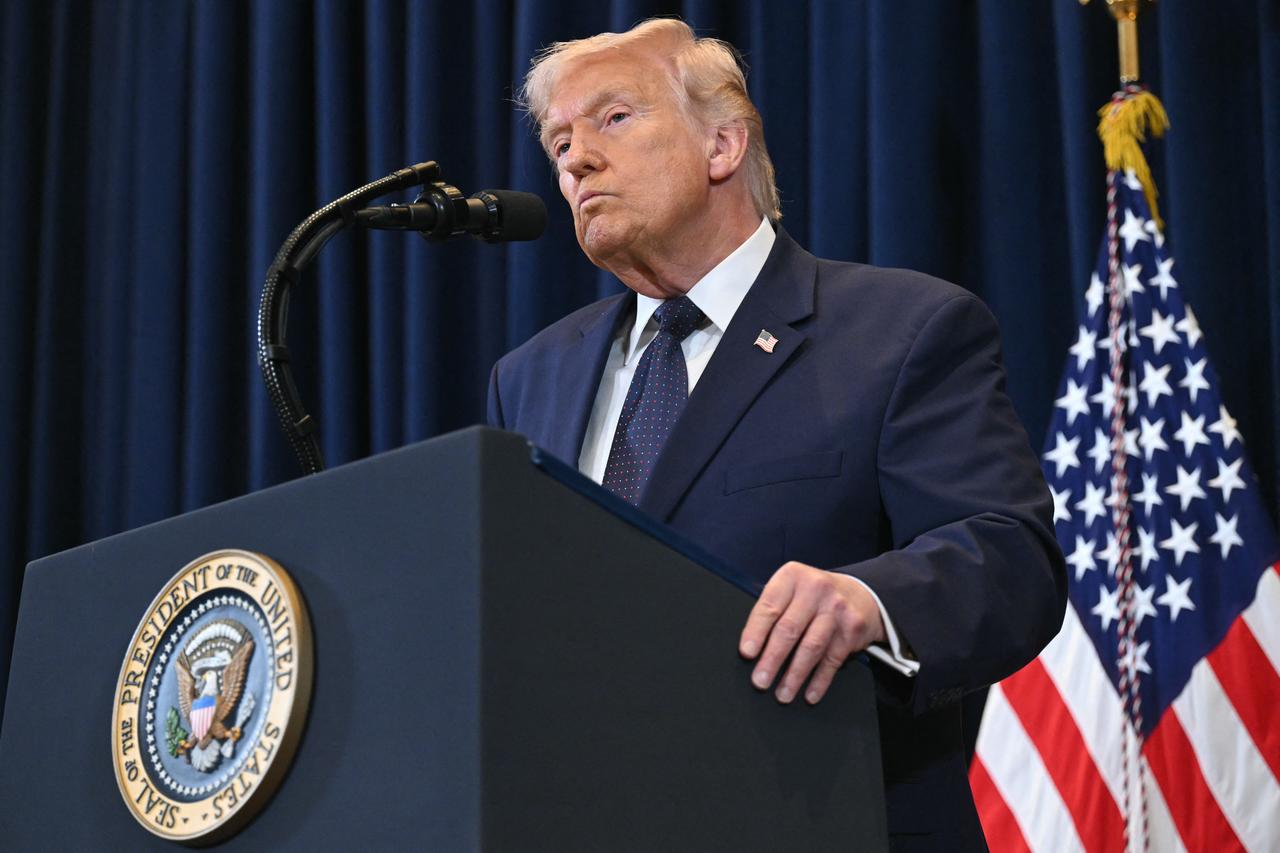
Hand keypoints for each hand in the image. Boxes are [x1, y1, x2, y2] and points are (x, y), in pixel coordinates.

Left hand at [738, 561, 885, 704]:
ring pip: (811, 647)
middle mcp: (816, 589)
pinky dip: (820, 680)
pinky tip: (810, 694)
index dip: (756, 631)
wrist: (860, 593)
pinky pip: (832, 660)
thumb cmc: (813, 595)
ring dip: (795, 675)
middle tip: (760, 681)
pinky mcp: (852, 630)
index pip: (770, 606)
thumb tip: (750, 646)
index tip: (747, 653)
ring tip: (783, 694)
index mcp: (792, 576)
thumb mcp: (792, 588)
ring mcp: (836, 610)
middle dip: (772, 659)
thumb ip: (773, 608)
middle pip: (789, 629)